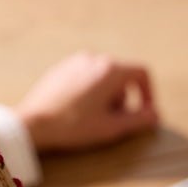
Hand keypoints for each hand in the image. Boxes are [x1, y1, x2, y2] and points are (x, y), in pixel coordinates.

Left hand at [16, 52, 158, 153]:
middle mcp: (94, 59)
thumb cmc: (72, 126)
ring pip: (102, 76)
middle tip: (114, 120)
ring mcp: (75, 62)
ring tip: (94, 117)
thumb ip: (139, 120)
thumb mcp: (111, 127)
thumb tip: (155, 115)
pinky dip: (89, 91)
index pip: (141, 73)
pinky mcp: (60, 69)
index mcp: (110, 70)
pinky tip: (78, 112)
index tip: (144, 111)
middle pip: (121, 76)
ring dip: (106, 95)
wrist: (32, 124)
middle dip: (124, 99)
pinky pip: (84, 77)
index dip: (148, 94)